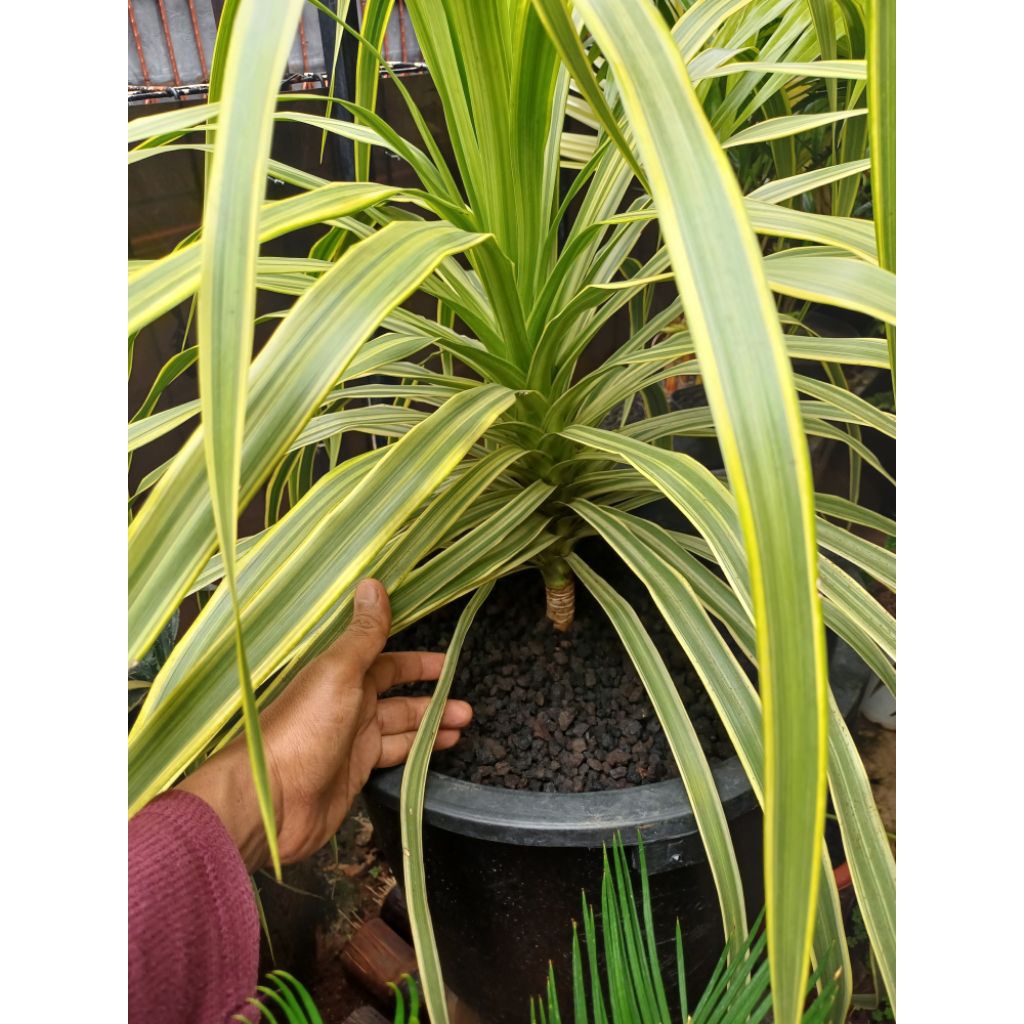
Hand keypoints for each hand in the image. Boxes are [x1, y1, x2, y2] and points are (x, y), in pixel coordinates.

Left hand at [178, 579, 469, 870]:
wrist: (270, 799)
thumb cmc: (303, 728)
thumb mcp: (339, 672)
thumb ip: (363, 633)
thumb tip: (372, 583)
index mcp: (343, 676)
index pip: (388, 663)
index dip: (419, 663)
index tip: (449, 663)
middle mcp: (349, 706)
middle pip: (399, 698)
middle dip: (434, 699)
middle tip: (467, 707)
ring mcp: (352, 742)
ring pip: (401, 728)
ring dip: (431, 726)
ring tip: (463, 726)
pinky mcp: (354, 774)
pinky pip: (393, 757)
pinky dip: (417, 753)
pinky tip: (436, 753)